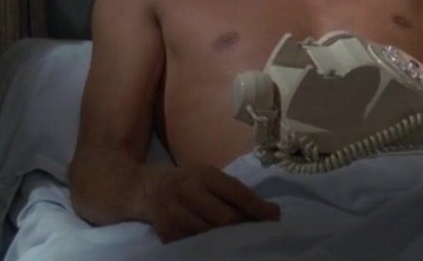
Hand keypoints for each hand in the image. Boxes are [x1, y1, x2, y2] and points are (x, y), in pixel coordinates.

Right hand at [140, 165, 279, 242]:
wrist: (147, 189)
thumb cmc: (188, 181)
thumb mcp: (209, 176)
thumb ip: (233, 191)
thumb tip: (269, 211)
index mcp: (205, 175)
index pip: (237, 192)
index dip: (257, 207)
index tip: (275, 217)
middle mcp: (189, 192)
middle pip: (225, 218)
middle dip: (244, 227)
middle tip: (259, 232)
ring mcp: (176, 214)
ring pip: (211, 235)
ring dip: (228, 239)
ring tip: (240, 240)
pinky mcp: (167, 233)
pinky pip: (195, 244)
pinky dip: (209, 246)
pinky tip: (216, 245)